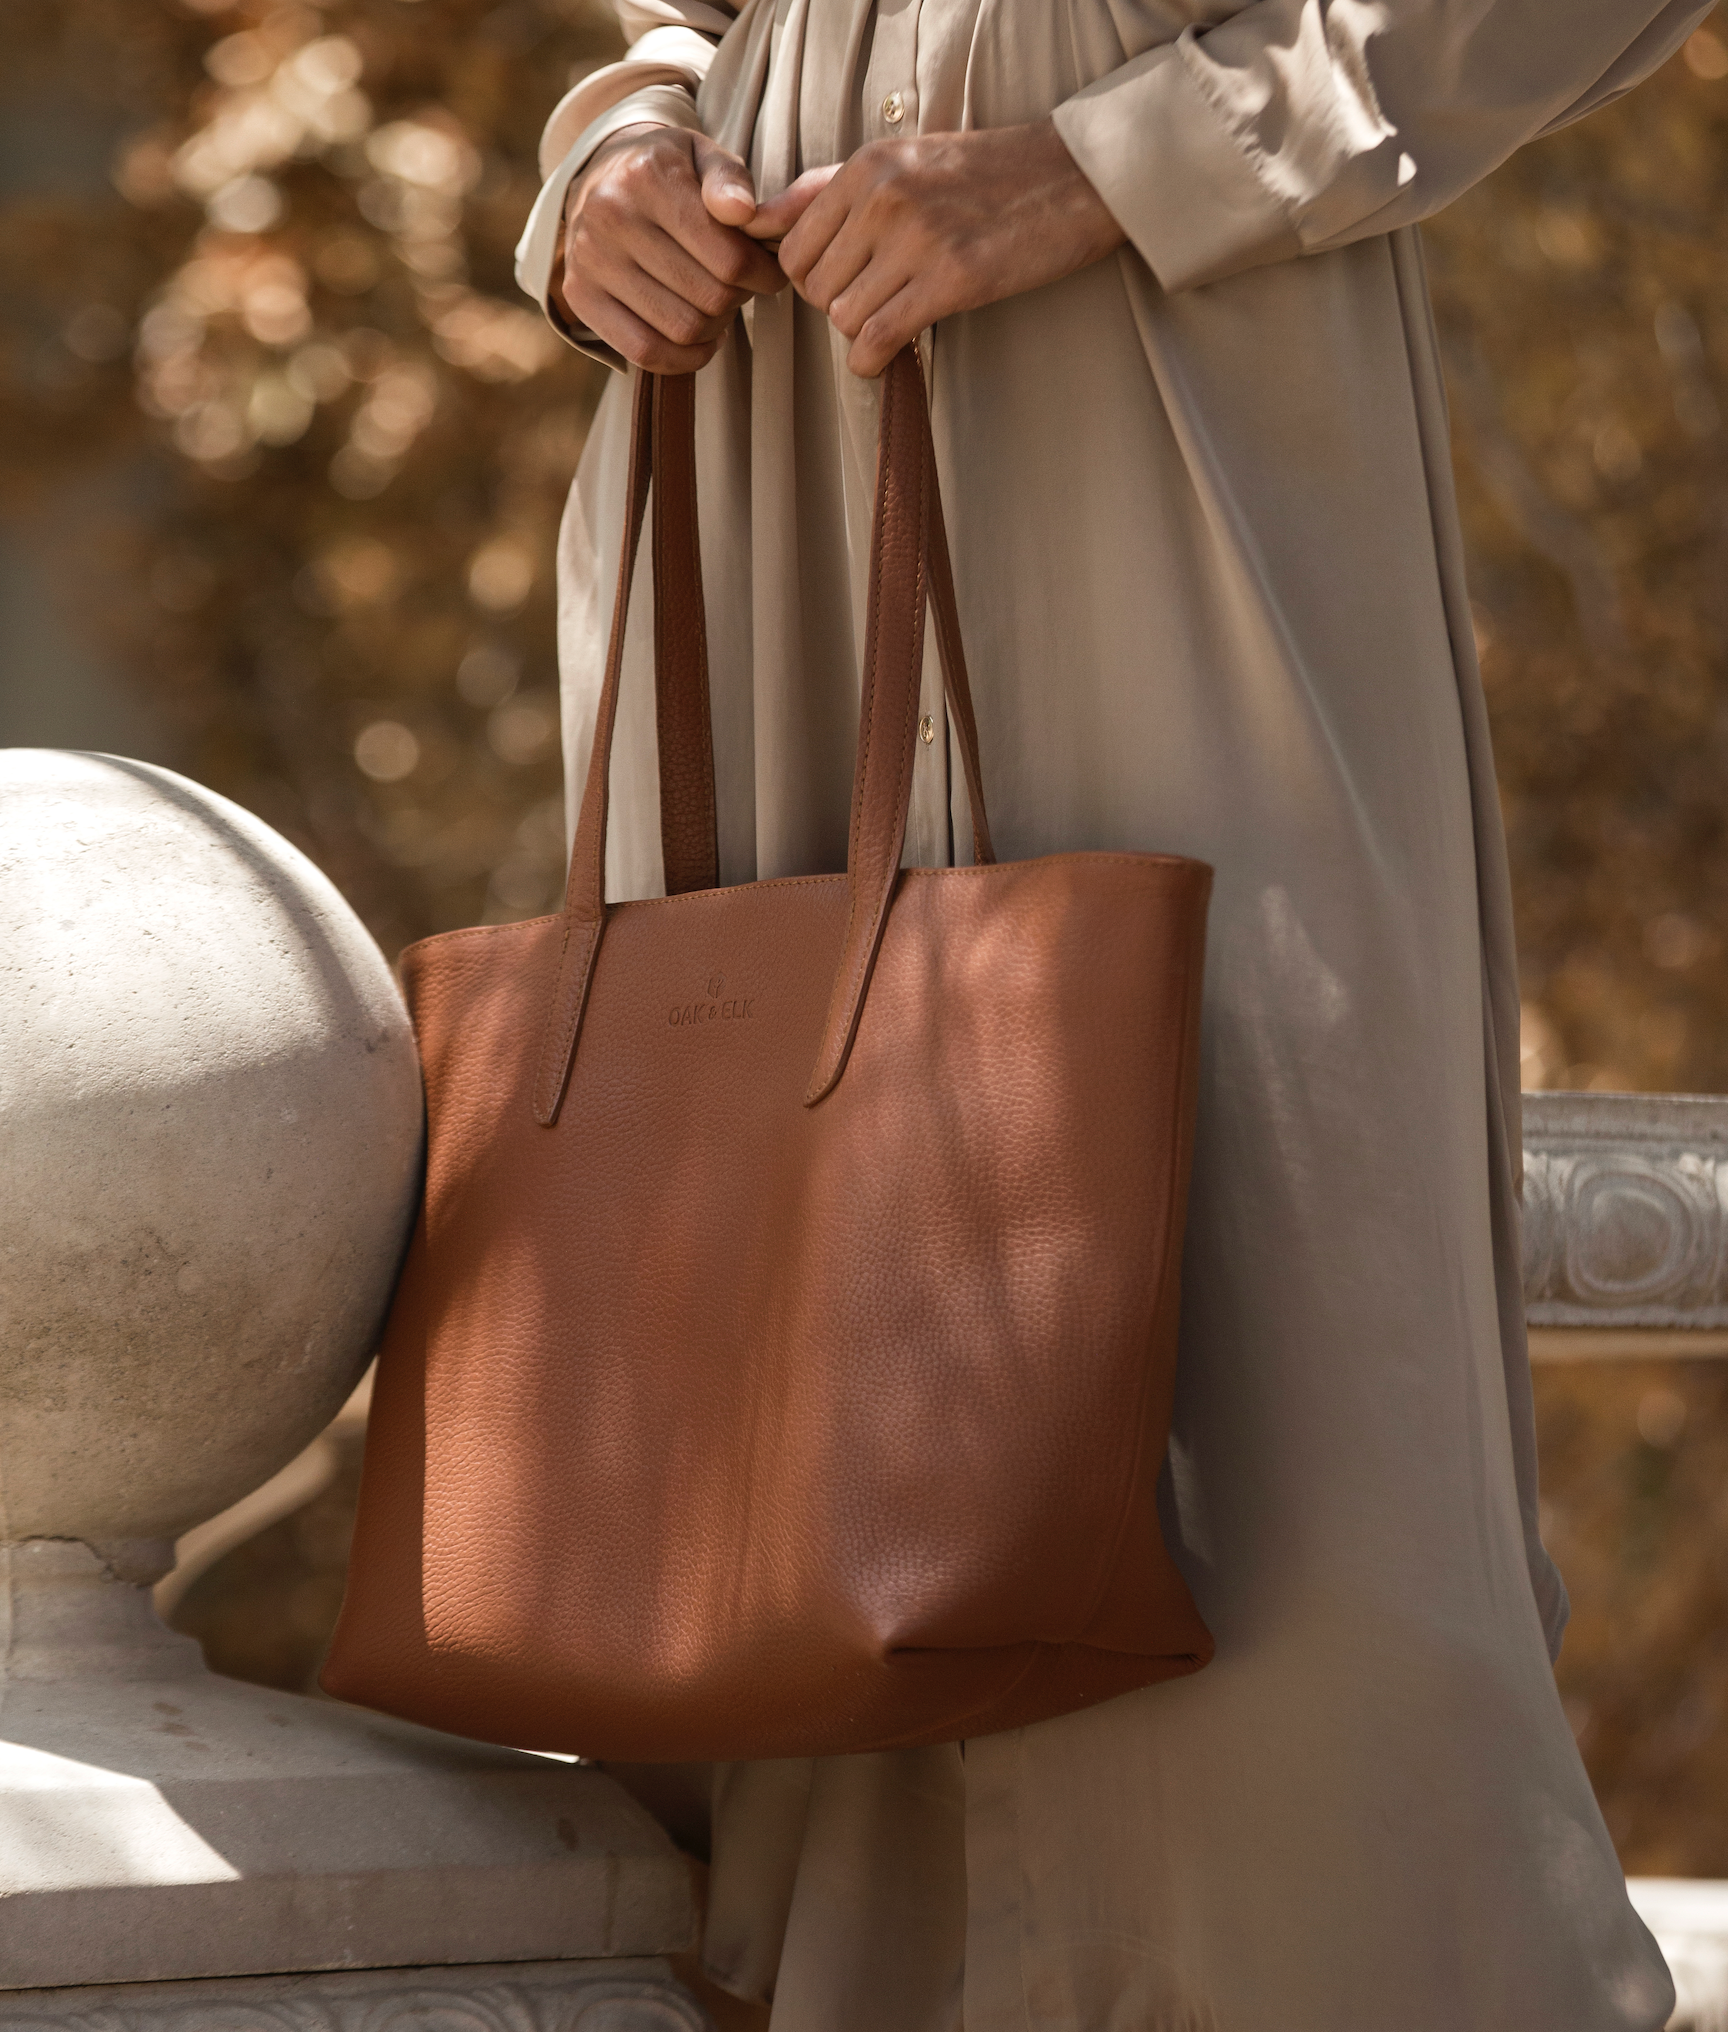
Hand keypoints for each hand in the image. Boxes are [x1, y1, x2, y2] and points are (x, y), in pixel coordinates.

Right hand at [554, 125, 786, 371]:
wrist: (598, 172)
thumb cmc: (665, 170)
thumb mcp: (702, 154)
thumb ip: (730, 178)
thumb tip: (743, 212)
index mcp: (649, 178)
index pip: (731, 258)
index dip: (764, 276)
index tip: (769, 274)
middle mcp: (612, 216)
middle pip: (709, 297)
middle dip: (738, 300)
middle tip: (740, 289)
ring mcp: (590, 260)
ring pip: (682, 329)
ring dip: (714, 330)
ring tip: (717, 308)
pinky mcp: (579, 296)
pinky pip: (644, 351)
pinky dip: (682, 358)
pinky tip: (697, 339)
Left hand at [747, 120, 1124, 376]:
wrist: (1076, 177)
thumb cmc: (990, 175)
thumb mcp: (904, 161)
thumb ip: (827, 190)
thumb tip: (757, 220)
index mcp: (868, 166)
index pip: (792, 247)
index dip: (811, 279)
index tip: (846, 283)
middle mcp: (884, 198)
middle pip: (814, 289)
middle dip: (837, 307)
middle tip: (876, 304)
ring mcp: (917, 239)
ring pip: (844, 318)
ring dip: (862, 333)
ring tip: (895, 319)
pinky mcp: (952, 279)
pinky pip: (879, 338)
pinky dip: (873, 361)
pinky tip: (886, 358)